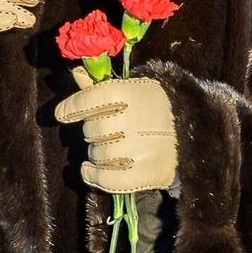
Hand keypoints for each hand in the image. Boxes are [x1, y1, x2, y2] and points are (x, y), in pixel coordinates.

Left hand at [54, 76, 176, 192]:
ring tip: (110, 147)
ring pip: (97, 153)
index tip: (61, 114)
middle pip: (92, 128)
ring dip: (96, 153)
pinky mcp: (144, 174)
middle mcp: (139, 120)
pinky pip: (105, 178)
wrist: (190, 138)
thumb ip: (100, 85)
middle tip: (105, 130)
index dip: (74, 106)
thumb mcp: (131, 91)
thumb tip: (76, 74)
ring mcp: (142, 149)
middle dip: (92, 130)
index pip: (97, 97)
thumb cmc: (151, 111)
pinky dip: (92, 175)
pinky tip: (89, 169)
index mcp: (137, 94)